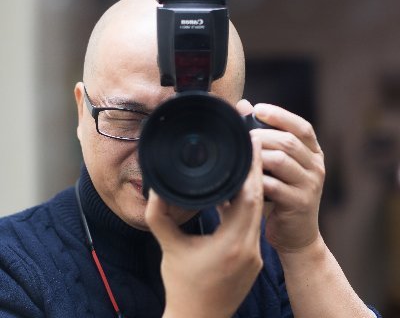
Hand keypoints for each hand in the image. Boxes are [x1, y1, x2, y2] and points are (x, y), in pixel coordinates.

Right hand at [145, 137, 263, 317]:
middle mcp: (249, 249)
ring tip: (245, 166)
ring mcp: (255, 256)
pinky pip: (255, 225)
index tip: (252, 147)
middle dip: (257, 172)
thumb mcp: (168, 248)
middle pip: (258, 202)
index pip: (249, 199)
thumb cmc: (182, 286)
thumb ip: (159, 216)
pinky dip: (249, 207)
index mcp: (231, 244)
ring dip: (253, 189)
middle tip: (253, 147)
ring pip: (258, 213)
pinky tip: (237, 195)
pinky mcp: (255, 259)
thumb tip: (154, 189)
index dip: (252, 170)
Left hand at [237, 100, 324, 253]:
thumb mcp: (276, 164)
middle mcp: (317, 166)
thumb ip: (263, 136)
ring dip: (257, 156)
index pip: (302, 127)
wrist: (296, 234)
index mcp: (313, 152)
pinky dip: (257, 180)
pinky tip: (244, 179)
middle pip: (289, 141)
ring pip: (282, 160)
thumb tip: (244, 106)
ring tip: (240, 155)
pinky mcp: (300, 203)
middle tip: (241, 136)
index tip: (257, 109)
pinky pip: (275, 186)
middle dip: (261, 135)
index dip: (280, 115)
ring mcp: (311, 185)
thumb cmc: (281, 193)